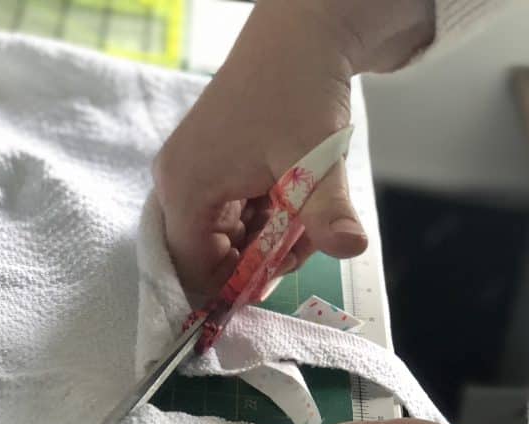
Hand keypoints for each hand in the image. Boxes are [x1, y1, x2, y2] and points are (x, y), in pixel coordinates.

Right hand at [153, 0, 433, 299]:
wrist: (304, 31)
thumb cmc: (300, 92)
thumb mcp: (315, 159)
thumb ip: (327, 213)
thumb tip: (352, 248)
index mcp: (186, 189)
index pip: (194, 270)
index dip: (233, 288)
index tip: (277, 283)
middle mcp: (177, 184)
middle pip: (210, 256)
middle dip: (258, 260)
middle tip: (300, 242)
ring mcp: (192, 173)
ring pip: (226, 237)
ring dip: (268, 240)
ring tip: (305, 215)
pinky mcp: (210, 164)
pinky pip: (233, 213)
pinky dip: (266, 218)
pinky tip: (294, 200)